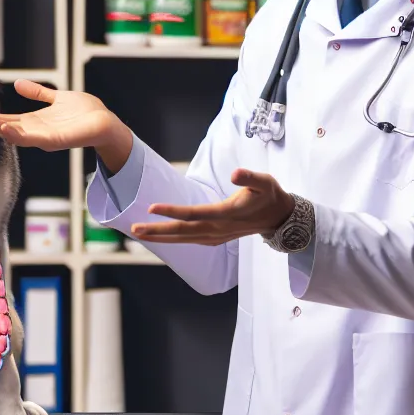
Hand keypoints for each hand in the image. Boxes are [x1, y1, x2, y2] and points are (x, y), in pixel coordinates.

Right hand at [0, 80, 131, 162]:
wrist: (106, 122)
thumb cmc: (84, 112)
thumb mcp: (56, 99)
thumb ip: (38, 94)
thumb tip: (18, 84)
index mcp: (34, 122)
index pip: (4, 120)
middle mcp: (36, 132)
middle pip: (4, 128)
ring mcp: (44, 137)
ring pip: (15, 134)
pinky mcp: (56, 140)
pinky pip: (34, 138)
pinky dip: (19, 134)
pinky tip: (6, 128)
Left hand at [129, 169, 293, 246]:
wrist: (279, 218)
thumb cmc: (269, 195)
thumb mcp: (265, 181)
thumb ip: (250, 177)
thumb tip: (235, 173)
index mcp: (227, 214)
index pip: (194, 214)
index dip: (172, 211)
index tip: (151, 207)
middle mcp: (218, 229)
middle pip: (183, 231)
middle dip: (157, 231)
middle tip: (134, 229)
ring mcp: (216, 236)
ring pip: (183, 239)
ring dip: (160, 238)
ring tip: (138, 234)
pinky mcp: (215, 239)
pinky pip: (189, 240)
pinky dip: (172, 240)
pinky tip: (158, 238)